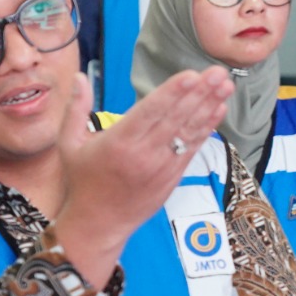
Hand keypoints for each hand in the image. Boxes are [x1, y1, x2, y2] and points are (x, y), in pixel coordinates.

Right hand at [53, 68, 232, 286]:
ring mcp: (161, 167)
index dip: (172, 94)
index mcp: (117, 143)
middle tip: (219, 72)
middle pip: (175, 119)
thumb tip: (80, 76)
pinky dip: (207, 128)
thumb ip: (75, 108)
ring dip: (209, 107)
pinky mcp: (172, 176)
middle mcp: (143, 155)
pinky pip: (193, 148)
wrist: (98, 224)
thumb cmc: (83, 181)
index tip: (191, 76)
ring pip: (189, 132)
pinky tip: (218, 109)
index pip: (149, 113)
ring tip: (225, 85)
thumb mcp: (69, 144)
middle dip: (199, 94)